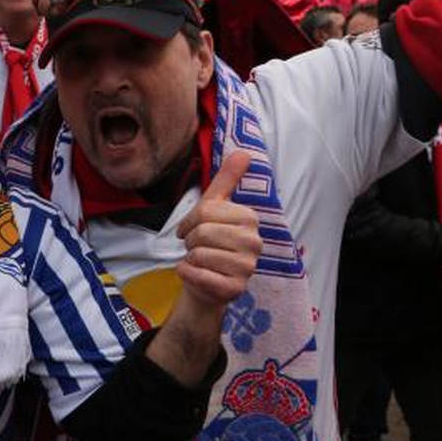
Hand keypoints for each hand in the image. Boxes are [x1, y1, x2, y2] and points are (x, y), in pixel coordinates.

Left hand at [174, 151, 261, 306]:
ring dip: (190, 259)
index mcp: (249, 219)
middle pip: (201, 233)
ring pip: (199, 255)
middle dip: (190, 241)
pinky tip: (197, 274)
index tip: (192, 229)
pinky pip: (197, 275)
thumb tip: (243, 151)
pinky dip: (187, 274)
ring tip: (202, 261)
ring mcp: (247, 268)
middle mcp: (254, 243)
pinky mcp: (235, 289)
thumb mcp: (215, 207)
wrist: (205, 281)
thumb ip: (228, 179)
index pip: (205, 212)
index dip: (189, 222)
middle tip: (197, 248)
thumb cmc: (210, 242)